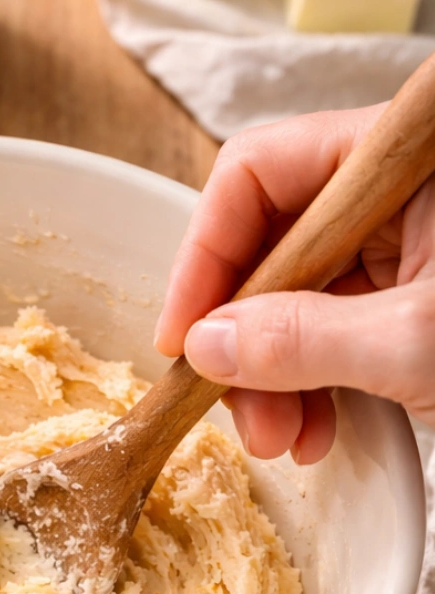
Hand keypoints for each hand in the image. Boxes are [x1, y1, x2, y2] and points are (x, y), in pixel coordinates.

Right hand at [156, 105, 434, 462]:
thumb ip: (303, 341)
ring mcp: (413, 239)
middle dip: (244, 337)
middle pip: (275, 241)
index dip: (206, 257)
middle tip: (240, 416)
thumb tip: (205, 347)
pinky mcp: (419, 289)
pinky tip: (319, 428)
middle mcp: (402, 186)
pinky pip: (339, 322)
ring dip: (276, 372)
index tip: (183, 340)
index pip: (260, 174)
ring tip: (285, 439)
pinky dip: (318, 378)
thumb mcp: (419, 345)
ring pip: (300, 292)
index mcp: (410, 154)